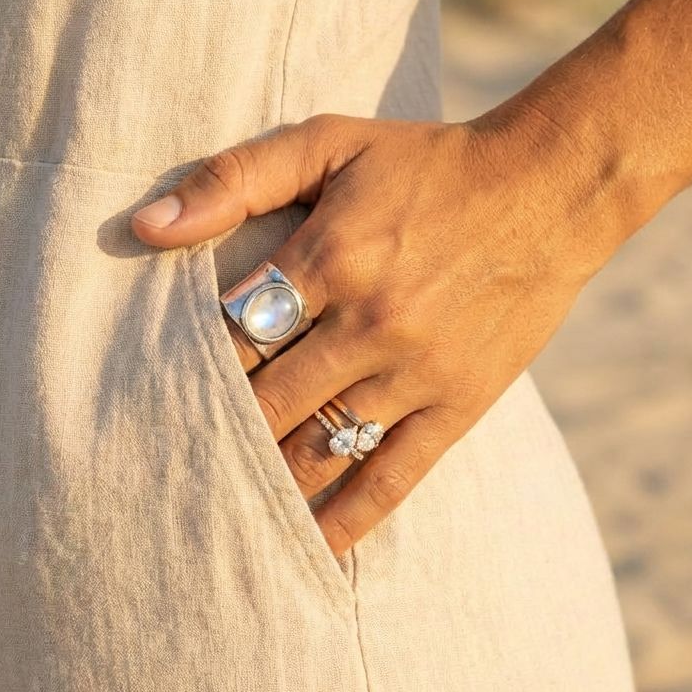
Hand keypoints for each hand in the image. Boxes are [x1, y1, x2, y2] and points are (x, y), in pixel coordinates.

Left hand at [130, 110, 613, 554]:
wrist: (548, 190)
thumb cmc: (427, 161)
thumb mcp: (329, 142)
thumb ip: (235, 179)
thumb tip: (144, 227)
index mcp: (330, 258)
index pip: (232, 335)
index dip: (188, 365)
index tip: (156, 389)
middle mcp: (369, 325)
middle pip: (266, 402)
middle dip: (216, 430)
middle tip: (168, 460)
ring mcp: (416, 373)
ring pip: (319, 448)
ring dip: (266, 480)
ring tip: (217, 510)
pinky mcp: (458, 405)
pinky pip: (393, 477)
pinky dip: (347, 519)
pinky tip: (309, 549)